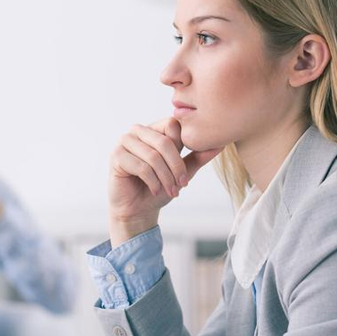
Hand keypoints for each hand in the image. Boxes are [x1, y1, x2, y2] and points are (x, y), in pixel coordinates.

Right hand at [109, 118, 221, 247]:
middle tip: (182, 185)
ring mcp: (124, 142)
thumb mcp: (182, 171)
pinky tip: (156, 190)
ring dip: (166, 177)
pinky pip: (141, 166)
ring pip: (153, 156)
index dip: (183, 148)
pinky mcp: (116, 157)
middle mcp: (137, 131)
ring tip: (171, 191)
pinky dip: (153, 181)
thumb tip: (221, 144)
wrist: (137, 210)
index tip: (186, 173)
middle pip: (164, 141)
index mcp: (153, 129)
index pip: (173, 125)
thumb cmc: (158, 187)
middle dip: (176, 166)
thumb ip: (198, 156)